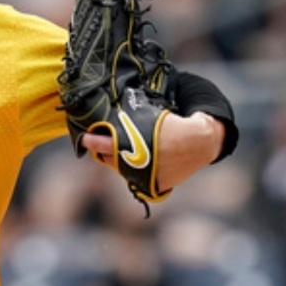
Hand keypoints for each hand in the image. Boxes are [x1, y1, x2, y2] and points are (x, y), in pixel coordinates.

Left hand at [81, 111, 222, 194]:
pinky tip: (141, 161)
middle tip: (101, 144)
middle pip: (111, 160)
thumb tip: (117, 100)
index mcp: (135, 145)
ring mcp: (146, 177)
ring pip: (124, 171)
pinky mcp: (155, 185)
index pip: (105, 145)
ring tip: (124, 150)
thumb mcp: (151, 115)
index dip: (93, 142)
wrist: (200, 142)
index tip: (86, 139)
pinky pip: (140, 179)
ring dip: (120, 161)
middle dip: (105, 152)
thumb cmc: (174, 125)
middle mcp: (137, 165)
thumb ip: (133, 114)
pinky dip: (138, 171)